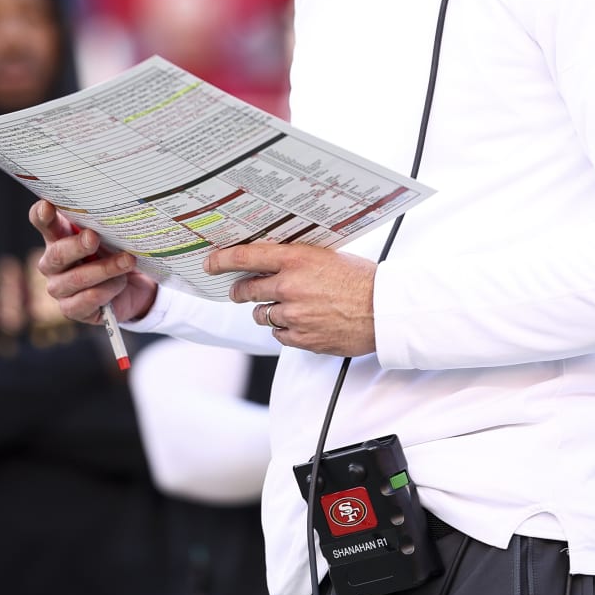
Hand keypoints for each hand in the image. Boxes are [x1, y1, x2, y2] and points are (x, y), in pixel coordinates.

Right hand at [31, 200, 157, 325]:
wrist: (131, 287)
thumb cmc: (113, 253)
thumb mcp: (109, 235)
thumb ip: (102, 224)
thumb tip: (112, 211)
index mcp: (57, 237)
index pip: (41, 222)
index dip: (41, 215)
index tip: (47, 206)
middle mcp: (52, 263)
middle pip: (57, 253)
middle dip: (77, 245)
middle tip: (93, 237)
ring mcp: (59, 288)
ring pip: (77, 278)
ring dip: (105, 269)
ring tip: (128, 261)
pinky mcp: (71, 309)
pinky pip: (87, 300)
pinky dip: (107, 290)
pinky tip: (120, 283)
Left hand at [207, 243, 376, 356]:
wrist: (383, 310)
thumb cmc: (361, 281)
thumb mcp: (327, 256)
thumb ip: (296, 258)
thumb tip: (271, 260)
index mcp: (296, 260)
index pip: (246, 257)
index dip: (222, 260)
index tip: (210, 263)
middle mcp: (290, 286)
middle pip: (247, 289)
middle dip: (241, 290)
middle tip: (240, 290)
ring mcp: (294, 315)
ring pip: (261, 314)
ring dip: (267, 311)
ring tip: (288, 307)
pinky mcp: (301, 338)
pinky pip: (278, 334)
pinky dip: (285, 329)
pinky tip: (301, 322)